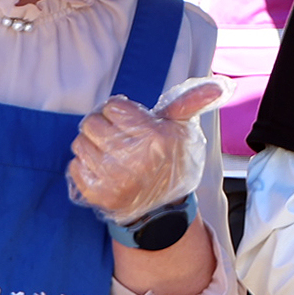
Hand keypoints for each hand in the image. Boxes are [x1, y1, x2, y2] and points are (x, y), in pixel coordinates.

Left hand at [69, 76, 223, 222]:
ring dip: (92, 147)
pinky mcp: (97, 194)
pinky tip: (103, 172)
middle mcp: (133, 157)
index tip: (130, 125)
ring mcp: (113, 178)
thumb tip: (218, 84)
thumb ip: (190, 103)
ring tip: (111, 156)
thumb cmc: (171, 163)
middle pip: (92, 123)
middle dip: (103, 128)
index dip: (120, 113)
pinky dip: (85, 167)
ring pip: (80, 143)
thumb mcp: (183, 131)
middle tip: (118, 140)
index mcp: (154, 137)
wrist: (162, 210)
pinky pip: (75, 166)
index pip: (112, 107)